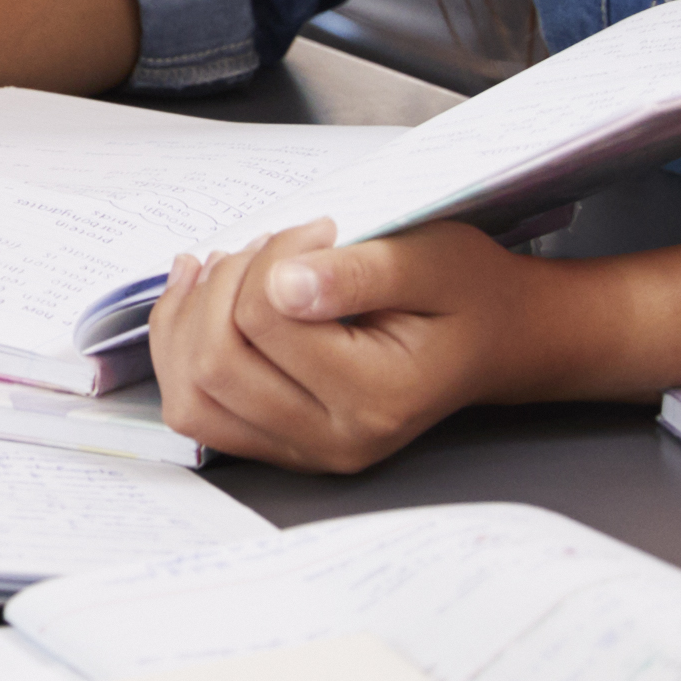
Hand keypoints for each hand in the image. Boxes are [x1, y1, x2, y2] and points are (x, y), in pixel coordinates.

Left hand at [147, 218, 547, 472]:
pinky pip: (199, 410)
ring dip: (185, 323)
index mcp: (377, 397)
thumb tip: (280, 284)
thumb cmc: (467, 293)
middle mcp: (336, 441)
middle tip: (268, 245)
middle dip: (221, 285)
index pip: (265, 321)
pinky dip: (183, 351)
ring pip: (192, 398)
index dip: (271, 257)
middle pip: (216, 364)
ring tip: (219, 267)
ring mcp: (304, 451)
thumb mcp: (430, 259)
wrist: (497, 339)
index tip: (317, 229)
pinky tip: (200, 298)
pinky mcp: (280, 445)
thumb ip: (356, 272)